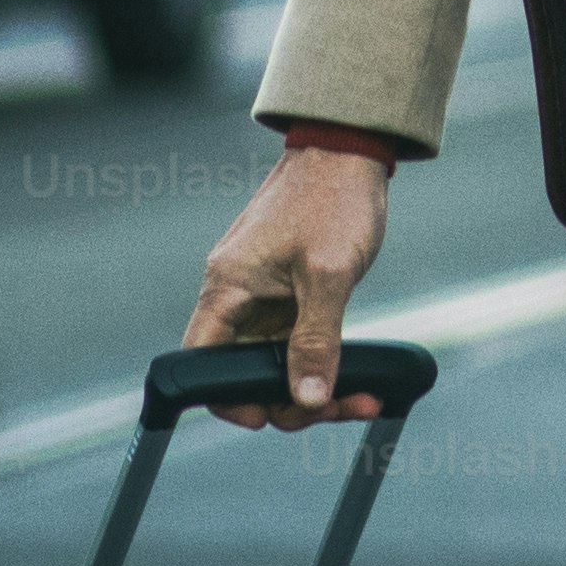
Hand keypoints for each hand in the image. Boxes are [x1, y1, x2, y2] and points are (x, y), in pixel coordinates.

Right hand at [181, 147, 394, 428]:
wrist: (350, 148)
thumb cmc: (332, 199)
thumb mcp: (329, 274)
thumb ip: (316, 340)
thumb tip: (307, 400)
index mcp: (227, 289)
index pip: (204, 364)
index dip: (230, 399)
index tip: (270, 417)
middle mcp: (237, 296)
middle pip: (245, 372)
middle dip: (289, 400)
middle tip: (339, 408)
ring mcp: (264, 295)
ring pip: (277, 363)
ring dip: (314, 387)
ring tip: (361, 398)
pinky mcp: (290, 292)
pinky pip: (298, 342)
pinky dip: (324, 362)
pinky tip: (358, 378)